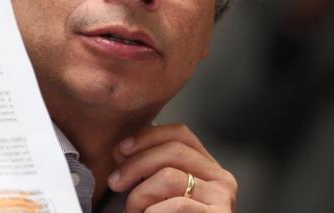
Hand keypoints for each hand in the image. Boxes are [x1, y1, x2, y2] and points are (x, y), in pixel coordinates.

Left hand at [108, 124, 236, 211]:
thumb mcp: (158, 190)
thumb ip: (148, 168)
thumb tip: (122, 149)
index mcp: (206, 166)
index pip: (180, 133)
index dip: (147, 136)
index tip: (120, 150)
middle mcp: (221, 178)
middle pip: (174, 150)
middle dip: (136, 163)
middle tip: (115, 182)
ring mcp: (223, 198)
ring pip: (171, 176)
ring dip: (141, 194)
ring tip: (133, 210)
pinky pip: (178, 205)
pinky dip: (153, 211)